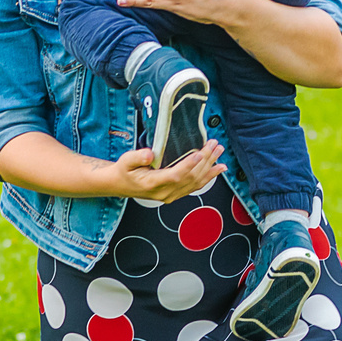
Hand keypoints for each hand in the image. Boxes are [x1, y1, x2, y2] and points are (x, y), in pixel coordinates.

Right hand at [105, 139, 226, 202]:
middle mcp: (165, 192)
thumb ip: (137, 157)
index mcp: (152, 183)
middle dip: (204, 160)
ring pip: (195, 182)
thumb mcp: (125, 161)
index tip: (199, 153)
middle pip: (189, 177)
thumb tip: (149, 153)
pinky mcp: (176, 193)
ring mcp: (172, 195)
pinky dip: (209, 177)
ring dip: (210, 167)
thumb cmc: (125, 171)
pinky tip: (218, 169)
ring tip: (219, 153)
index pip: (174, 175)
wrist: (121, 185)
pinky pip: (195, 186)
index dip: (188, 165)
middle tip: (213, 145)